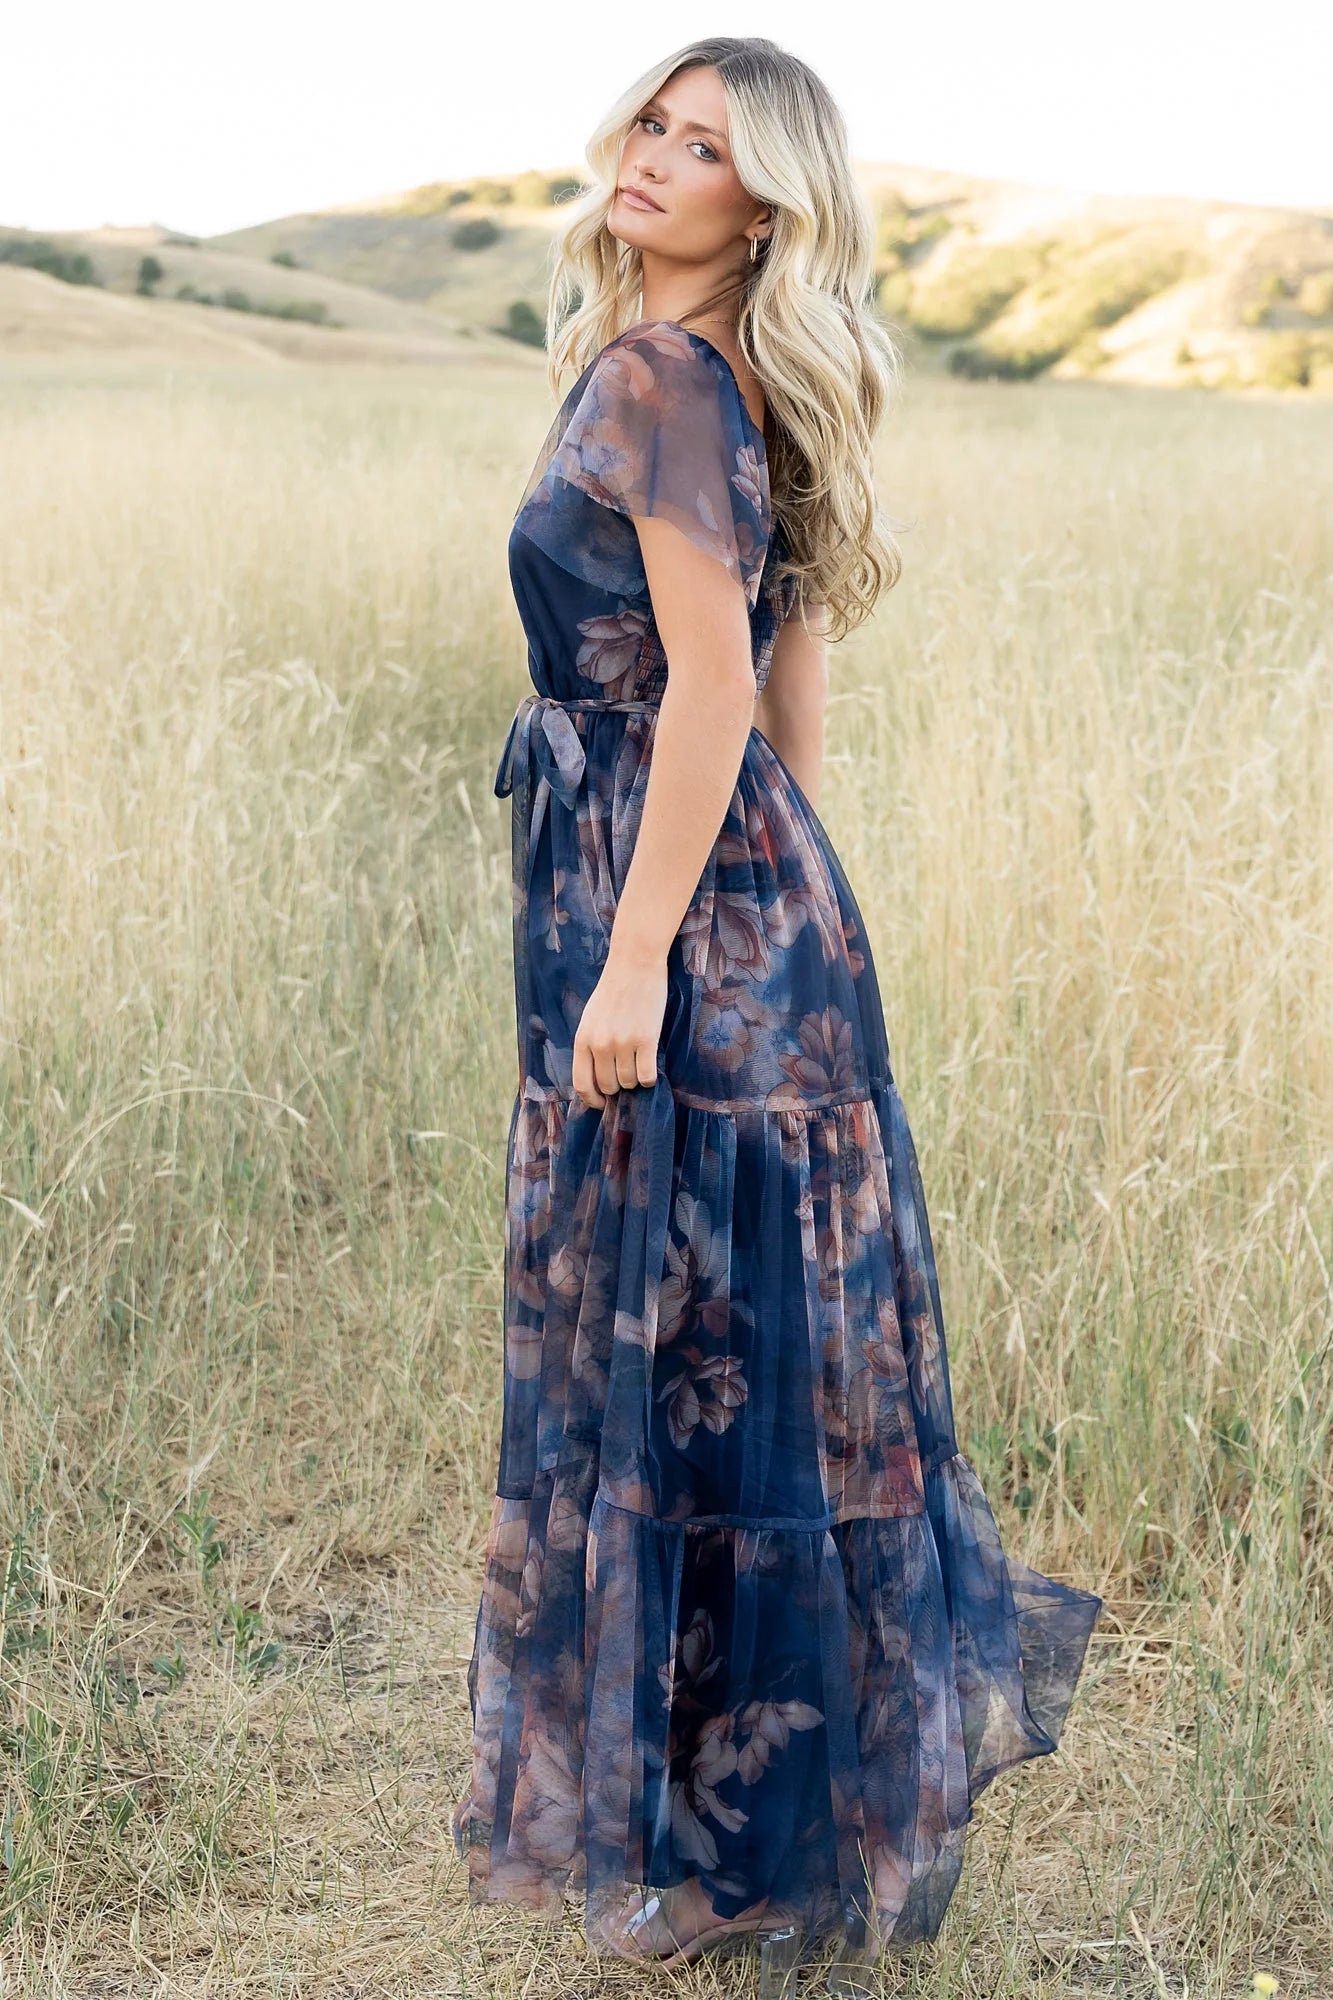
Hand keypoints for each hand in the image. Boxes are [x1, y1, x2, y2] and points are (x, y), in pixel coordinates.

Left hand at [572, 942, 667, 1107]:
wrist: (635, 963)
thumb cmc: (613, 990)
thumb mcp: (591, 1018)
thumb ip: (591, 1045)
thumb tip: (598, 1078)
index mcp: (583, 1040)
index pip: (582, 1084)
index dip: (592, 1100)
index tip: (602, 1103)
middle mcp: (600, 1045)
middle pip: (608, 1086)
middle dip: (618, 1086)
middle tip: (626, 1073)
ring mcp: (623, 1043)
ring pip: (629, 1082)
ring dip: (635, 1079)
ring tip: (639, 1061)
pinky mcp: (646, 1040)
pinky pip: (647, 1076)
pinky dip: (650, 1077)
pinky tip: (650, 1064)